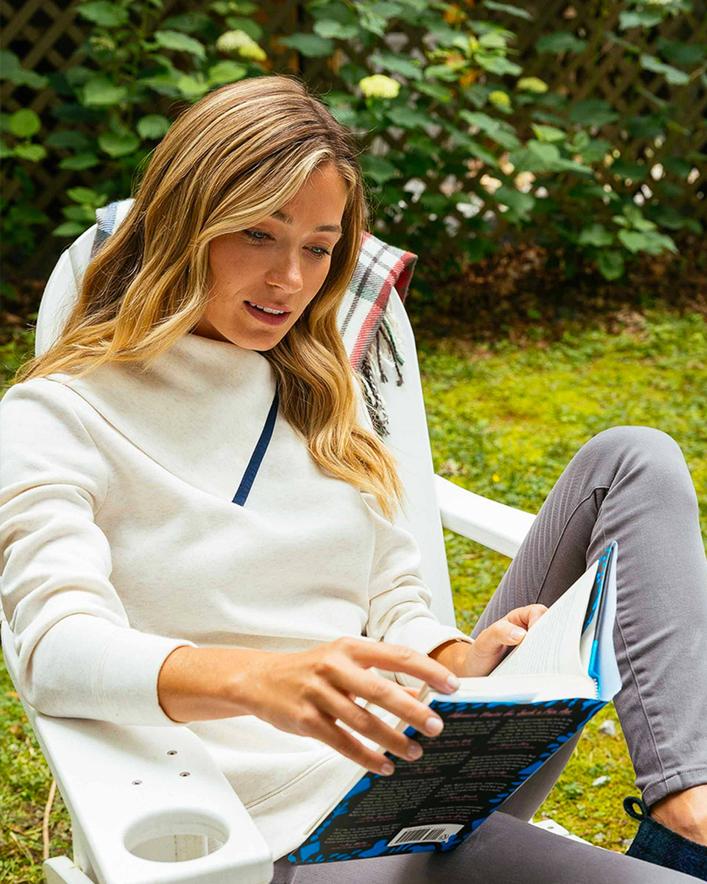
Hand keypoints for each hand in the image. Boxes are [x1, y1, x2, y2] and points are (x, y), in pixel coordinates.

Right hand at [243, 637, 460, 775]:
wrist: (260, 678)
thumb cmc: (310, 669)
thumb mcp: (341, 658)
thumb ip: (374, 672)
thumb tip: (416, 696)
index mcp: (350, 647)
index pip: (397, 656)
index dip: (427, 671)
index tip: (451, 686)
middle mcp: (335, 667)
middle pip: (382, 691)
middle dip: (413, 711)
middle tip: (437, 726)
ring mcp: (318, 693)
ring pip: (363, 721)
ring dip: (393, 740)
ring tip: (414, 751)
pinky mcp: (306, 719)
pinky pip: (342, 742)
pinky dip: (366, 757)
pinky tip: (383, 765)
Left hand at [430, 604, 547, 676]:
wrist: (474, 674)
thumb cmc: (480, 652)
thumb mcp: (485, 641)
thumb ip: (498, 633)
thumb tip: (521, 634)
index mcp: (518, 620)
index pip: (537, 612)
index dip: (540, 620)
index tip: (535, 635)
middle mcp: (529, 633)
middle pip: (550, 628)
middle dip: (552, 638)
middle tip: (546, 652)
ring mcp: (533, 649)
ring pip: (551, 647)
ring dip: (551, 655)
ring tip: (545, 666)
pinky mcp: (535, 665)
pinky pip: (546, 664)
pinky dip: (547, 668)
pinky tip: (544, 676)